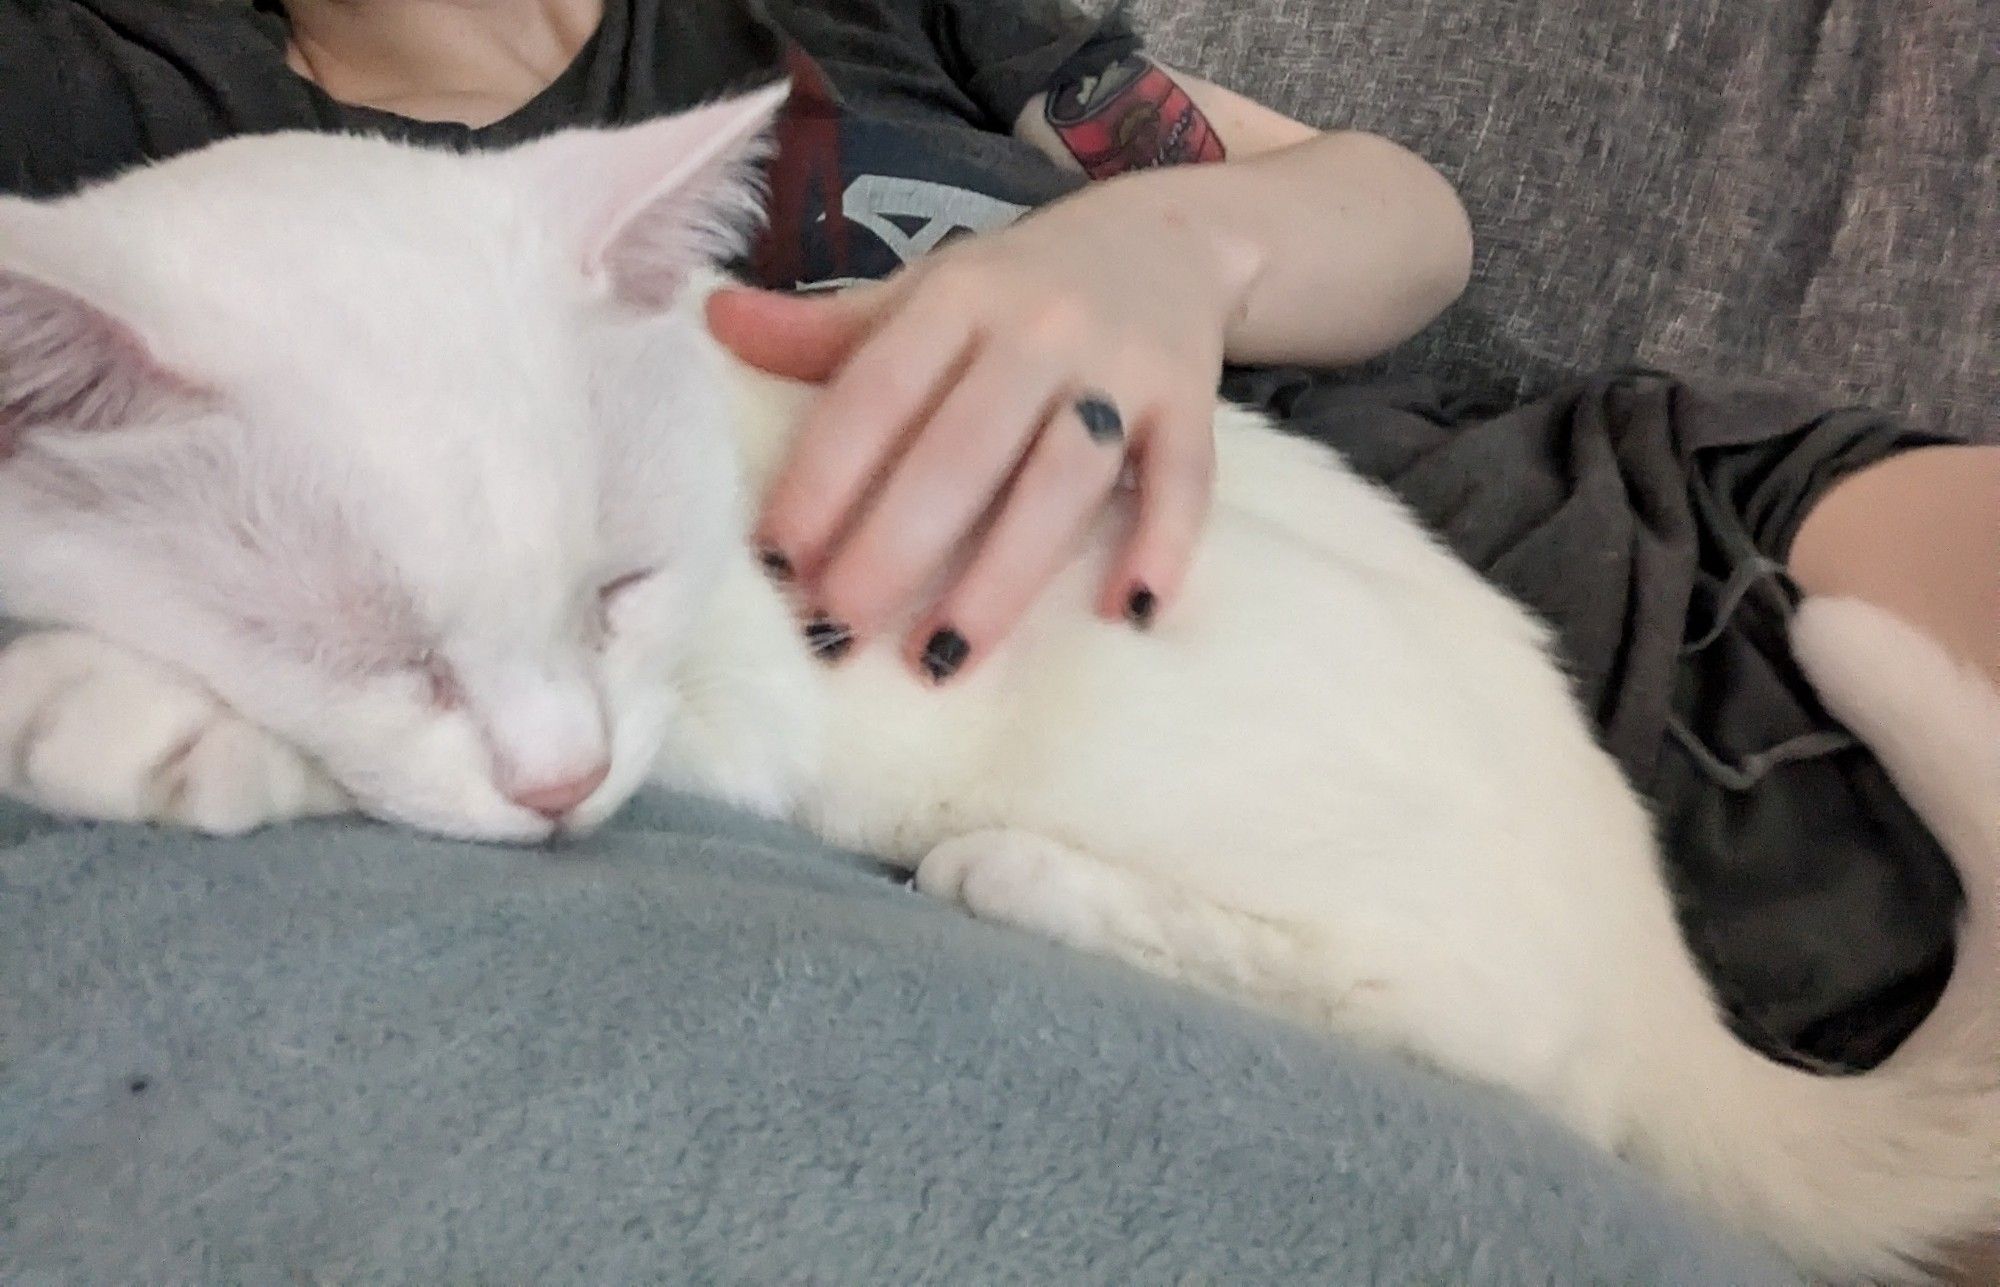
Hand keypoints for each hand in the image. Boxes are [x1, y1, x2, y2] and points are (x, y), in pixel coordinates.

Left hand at [706, 188, 1253, 682]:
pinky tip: (1127, 615)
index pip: (877, 393)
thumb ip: (829, 331)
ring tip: (943, 660)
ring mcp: (1121, 368)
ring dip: (1002, 576)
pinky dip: (1161, 545)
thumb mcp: (923, 293)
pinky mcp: (1192, 404)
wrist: (1168, 240)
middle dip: (894, 547)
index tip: (778, 563)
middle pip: (961, 450)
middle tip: (839, 632)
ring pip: (1062, 478)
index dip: (824, 479)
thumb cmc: (1018, 289)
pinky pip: (1185, 481)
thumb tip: (713, 320)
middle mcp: (1038, 328)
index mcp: (956, 298)